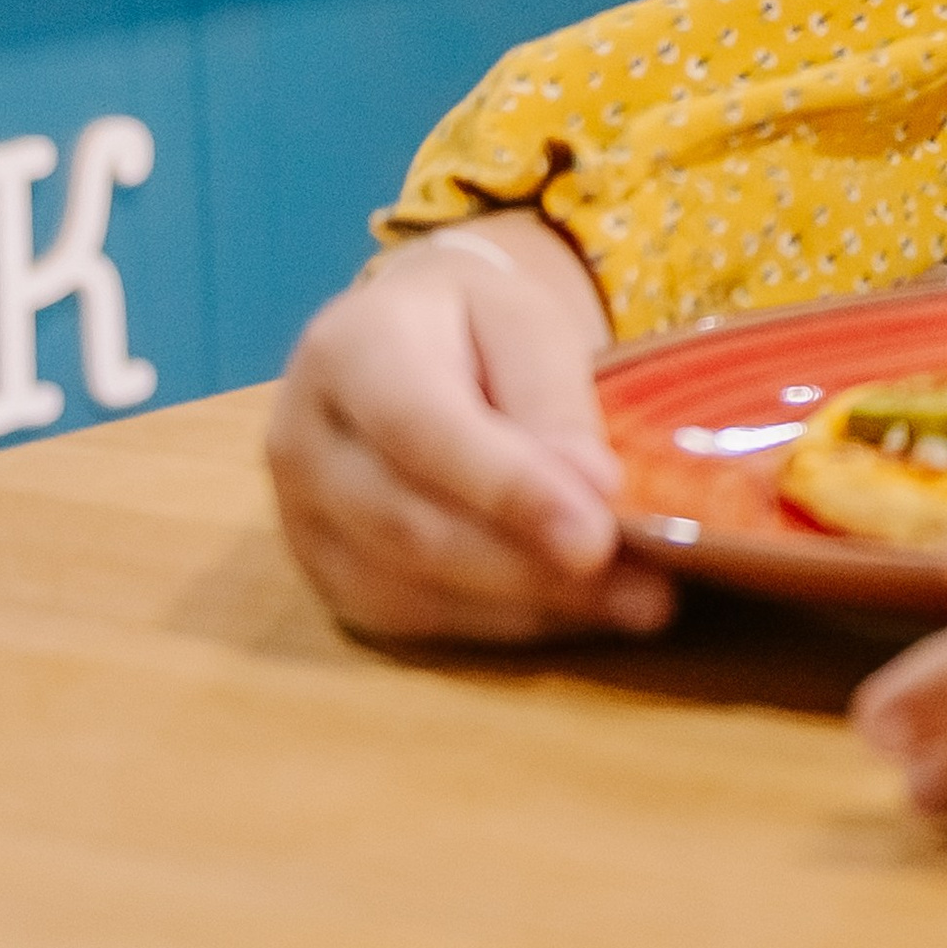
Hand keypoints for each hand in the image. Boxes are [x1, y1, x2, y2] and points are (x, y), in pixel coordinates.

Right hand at [267, 218, 675, 644]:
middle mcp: (303, 442)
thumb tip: (589, 492)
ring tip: (634, 604)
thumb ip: (551, 400)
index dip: (507, 490)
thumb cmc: (474, 324)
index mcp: (346, 350)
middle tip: (644, 589)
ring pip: (411, 590)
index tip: (595, 536)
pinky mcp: (329, 580)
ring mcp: (302, 522)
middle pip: (410, 526)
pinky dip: (503, 625)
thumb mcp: (525, 323)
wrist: (408, 340)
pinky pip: (413, 621)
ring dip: (529, 608)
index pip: (420, 430)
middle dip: (531, 567)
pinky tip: (577, 614)